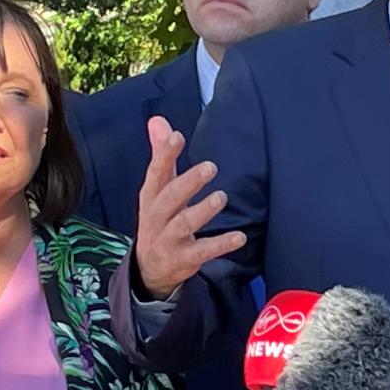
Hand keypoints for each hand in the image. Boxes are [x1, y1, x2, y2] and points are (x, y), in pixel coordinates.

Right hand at [135, 116, 246, 298]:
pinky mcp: (184, 259)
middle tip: (210, 167)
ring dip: (202, 211)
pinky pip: (203, 251)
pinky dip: (221, 245)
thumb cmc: (159, 218)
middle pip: (169, 199)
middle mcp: (156, 218)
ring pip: (184, 225)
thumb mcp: (157, 188)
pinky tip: (239, 237)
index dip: (164, 155)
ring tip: (221, 197)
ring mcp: (168, 240)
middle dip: (188, 183)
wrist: (149, 268)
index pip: (155, 174)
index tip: (177, 136)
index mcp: (150, 197)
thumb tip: (158, 120)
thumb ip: (161, 155)